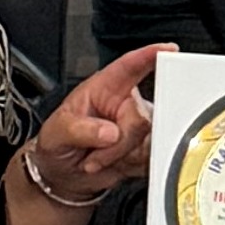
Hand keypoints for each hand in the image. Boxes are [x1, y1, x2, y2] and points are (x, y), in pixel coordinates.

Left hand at [25, 42, 169, 198]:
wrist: (63, 175)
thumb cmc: (58, 144)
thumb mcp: (56, 133)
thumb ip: (80, 130)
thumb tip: (110, 133)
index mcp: (104, 88)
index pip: (129, 67)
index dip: (149, 56)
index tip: (168, 50)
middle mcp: (126, 104)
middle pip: (142, 119)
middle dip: (119, 143)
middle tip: (94, 153)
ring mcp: (138, 127)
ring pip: (148, 143)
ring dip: (120, 158)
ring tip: (97, 158)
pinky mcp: (146, 149)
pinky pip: (151, 159)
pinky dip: (130, 167)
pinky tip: (113, 164)